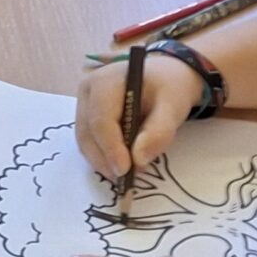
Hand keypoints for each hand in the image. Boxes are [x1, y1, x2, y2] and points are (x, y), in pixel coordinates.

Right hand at [74, 51, 202, 181]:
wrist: (164, 78)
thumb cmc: (169, 88)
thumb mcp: (173, 106)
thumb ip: (159, 132)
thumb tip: (138, 160)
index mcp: (105, 81)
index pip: (101, 120)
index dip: (111, 148)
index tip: (125, 170)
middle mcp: (87, 91)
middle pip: (87, 133)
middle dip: (105, 160)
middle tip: (126, 179)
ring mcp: (83, 104)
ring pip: (85, 141)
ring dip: (103, 162)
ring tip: (126, 173)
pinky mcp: (85, 116)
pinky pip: (89, 142)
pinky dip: (102, 157)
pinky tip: (120, 164)